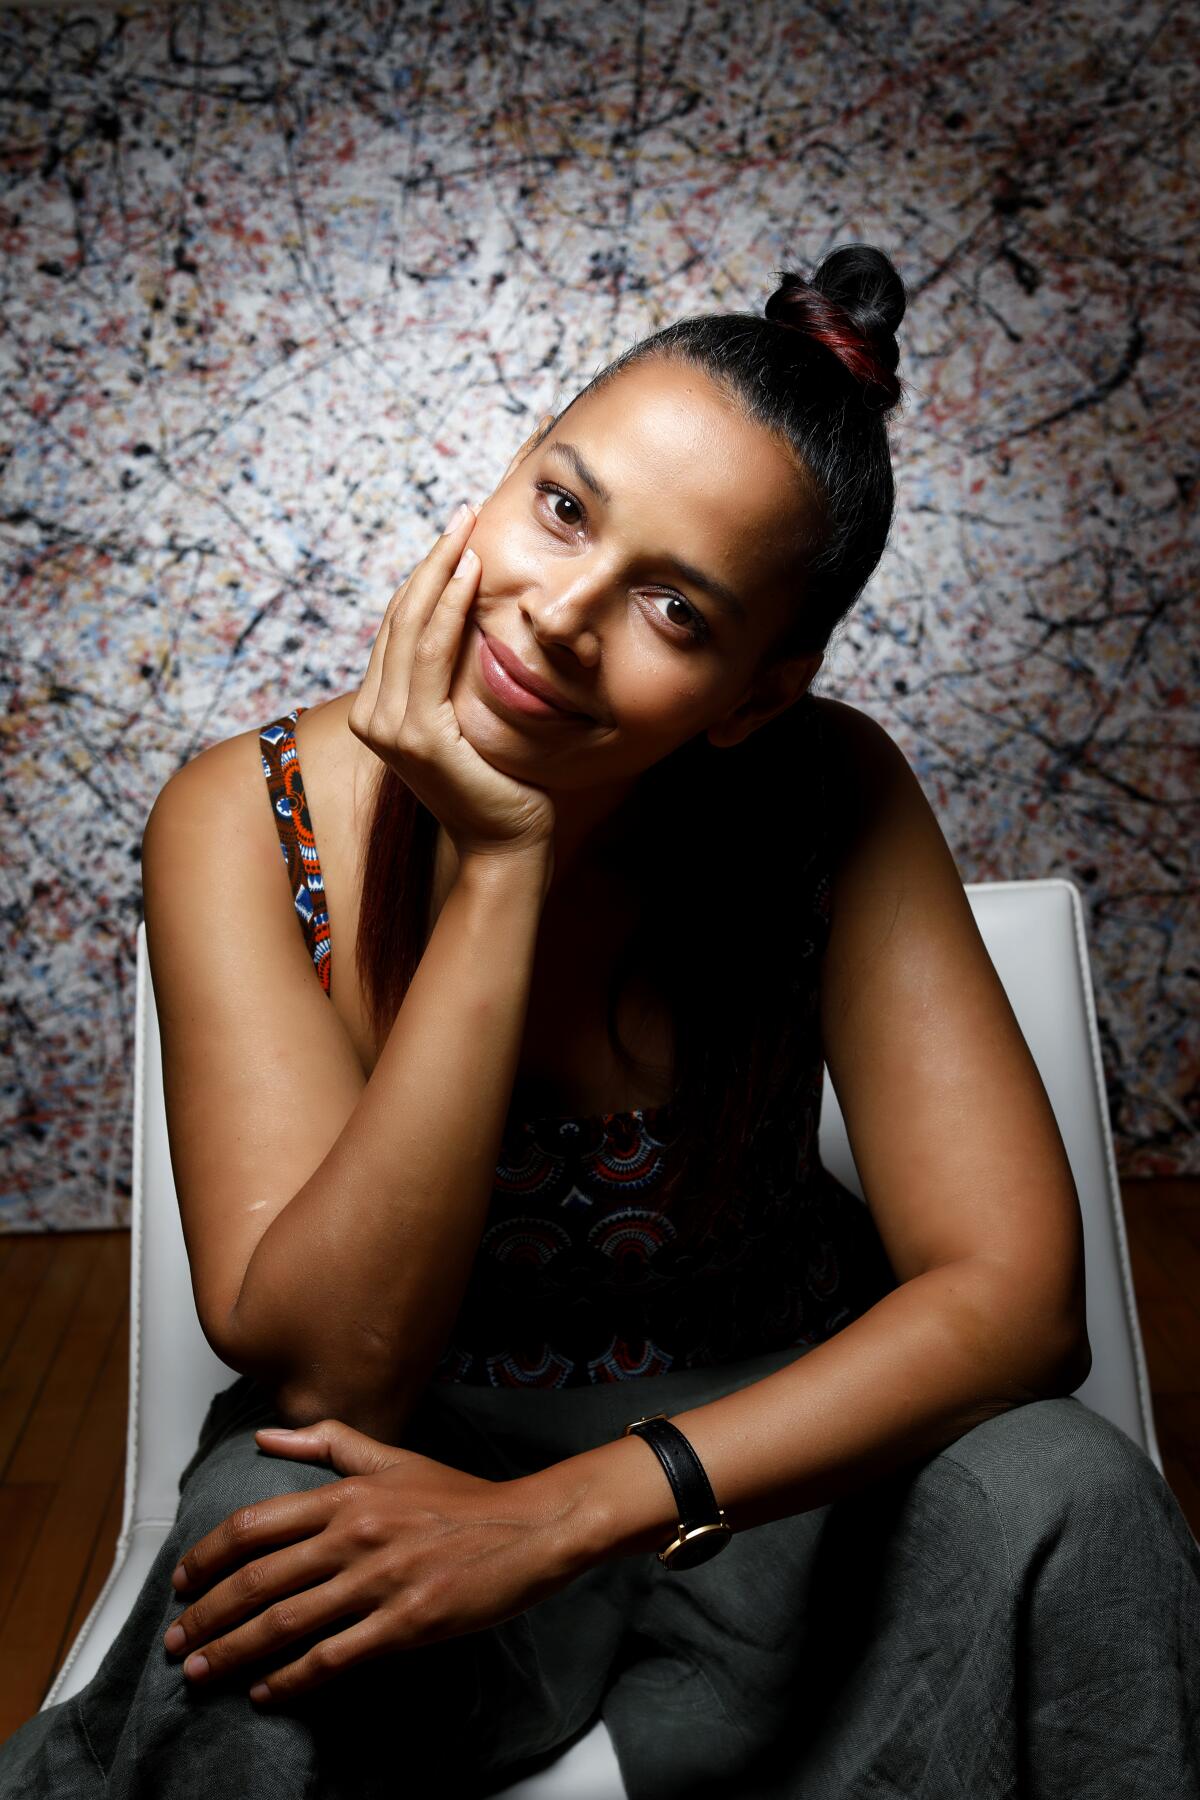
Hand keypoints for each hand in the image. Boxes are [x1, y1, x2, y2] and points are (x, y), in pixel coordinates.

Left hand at [163, 1418, 583, 1704]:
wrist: (527, 1529)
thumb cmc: (459, 1497)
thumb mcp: (394, 1458)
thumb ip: (330, 1444)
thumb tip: (266, 1434)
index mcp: (347, 1495)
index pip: (255, 1527)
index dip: (207, 1557)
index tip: (181, 1582)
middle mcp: (355, 1536)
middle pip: (258, 1580)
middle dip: (206, 1616)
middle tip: (175, 1643)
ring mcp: (380, 1581)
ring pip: (286, 1623)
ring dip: (234, 1653)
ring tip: (201, 1674)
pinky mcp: (406, 1623)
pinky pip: (334, 1658)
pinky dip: (292, 1680)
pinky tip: (266, 1692)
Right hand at [348, 502, 557, 862]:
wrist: (507, 843)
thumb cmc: (500, 783)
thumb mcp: (469, 720)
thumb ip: (453, 681)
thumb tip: (471, 628)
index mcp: (379, 711)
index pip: (399, 627)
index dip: (425, 576)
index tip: (457, 535)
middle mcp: (372, 718)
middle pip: (399, 617)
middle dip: (432, 560)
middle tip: (463, 514)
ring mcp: (389, 728)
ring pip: (410, 626)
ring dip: (440, 571)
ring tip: (467, 530)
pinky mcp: (418, 736)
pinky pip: (430, 653)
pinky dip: (448, 607)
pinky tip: (470, 574)